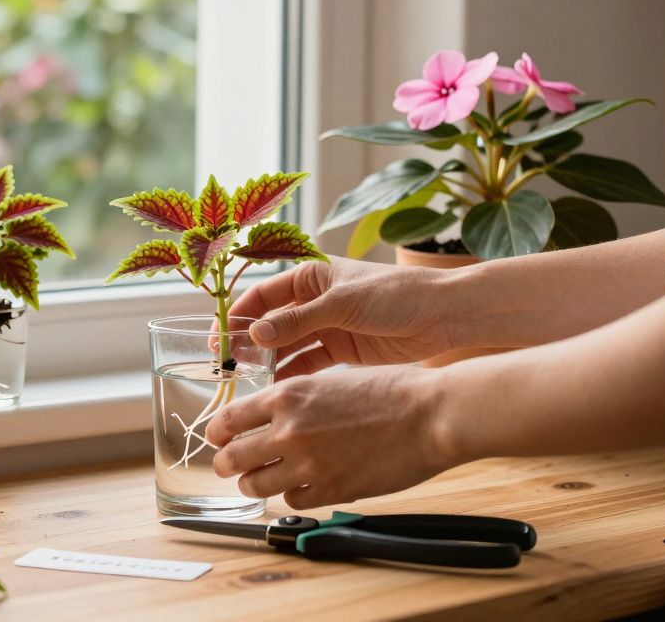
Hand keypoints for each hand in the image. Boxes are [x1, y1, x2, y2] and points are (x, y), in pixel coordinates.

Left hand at [206, 366, 452, 508]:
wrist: (431, 414)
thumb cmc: (392, 391)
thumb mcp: (331, 380)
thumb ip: (297, 400)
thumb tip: (274, 415)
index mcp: (287, 396)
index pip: (228, 419)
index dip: (217, 433)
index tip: (217, 439)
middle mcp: (289, 430)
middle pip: (230, 457)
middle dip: (225, 464)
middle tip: (229, 466)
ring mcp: (308, 463)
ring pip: (255, 485)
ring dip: (254, 483)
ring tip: (262, 480)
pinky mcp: (330, 490)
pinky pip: (292, 500)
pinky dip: (294, 494)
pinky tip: (305, 486)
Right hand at [230, 257, 466, 377]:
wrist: (443, 315)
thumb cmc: (395, 294)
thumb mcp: (341, 303)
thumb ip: (297, 320)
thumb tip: (255, 334)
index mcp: (310, 275)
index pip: (262, 294)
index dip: (239, 315)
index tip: (220, 338)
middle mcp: (313, 300)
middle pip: (270, 322)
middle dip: (249, 342)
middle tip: (229, 366)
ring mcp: (327, 326)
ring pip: (287, 345)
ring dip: (269, 361)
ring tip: (249, 381)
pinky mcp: (341, 350)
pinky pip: (308, 363)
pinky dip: (292, 374)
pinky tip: (278, 389)